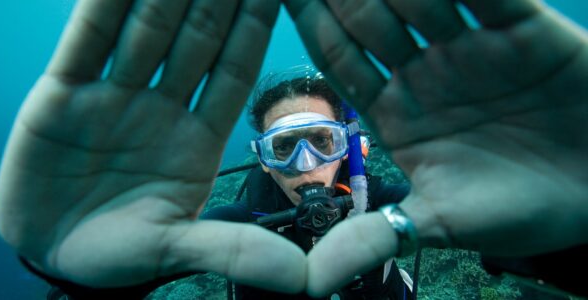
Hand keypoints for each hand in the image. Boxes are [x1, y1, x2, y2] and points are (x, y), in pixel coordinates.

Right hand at [0, 0, 304, 292]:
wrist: (52, 255)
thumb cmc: (118, 254)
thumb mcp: (178, 247)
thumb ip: (234, 251)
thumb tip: (301, 277)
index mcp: (196, 139)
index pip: (233, 71)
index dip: (255, 28)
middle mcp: (160, 107)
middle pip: (196, 38)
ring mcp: (113, 96)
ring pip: (146, 29)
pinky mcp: (63, 94)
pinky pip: (86, 41)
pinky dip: (100, 7)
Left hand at [285, 0, 587, 295]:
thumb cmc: (521, 207)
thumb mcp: (440, 222)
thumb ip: (373, 239)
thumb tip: (311, 284)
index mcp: (397, 110)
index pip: (341, 60)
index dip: (312, 27)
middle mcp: (425, 71)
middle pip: (370, 18)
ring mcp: (472, 46)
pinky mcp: (523, 29)